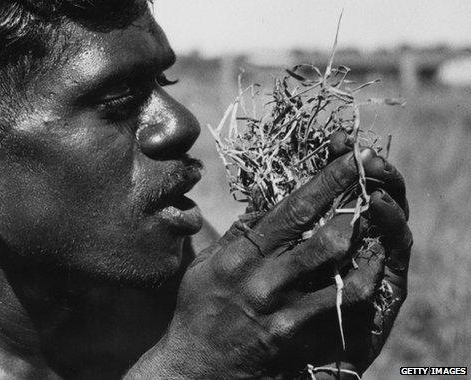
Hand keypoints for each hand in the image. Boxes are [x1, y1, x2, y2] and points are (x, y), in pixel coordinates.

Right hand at [127, 145, 410, 378]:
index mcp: (238, 254)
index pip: (290, 208)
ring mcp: (280, 308)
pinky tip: (372, 265)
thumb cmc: (199, 307)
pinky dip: (361, 278)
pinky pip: (339, 303)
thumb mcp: (208, 263)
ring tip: (373, 219)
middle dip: (353, 201)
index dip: (326, 180)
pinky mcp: (293, 335)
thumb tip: (268, 203)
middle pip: (321, 233)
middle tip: (371, 182)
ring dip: (361, 237)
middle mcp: (261, 277)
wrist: (196, 365)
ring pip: (335, 265)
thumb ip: (239, 232)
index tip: (349, 157)